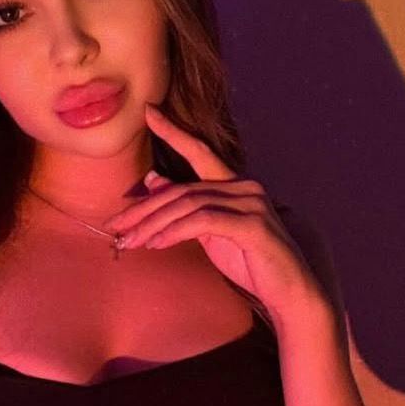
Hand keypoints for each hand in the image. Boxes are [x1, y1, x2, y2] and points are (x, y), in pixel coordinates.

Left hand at [102, 103, 329, 321]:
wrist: (289, 293)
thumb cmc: (250, 262)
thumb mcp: (210, 232)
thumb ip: (185, 206)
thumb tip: (153, 178)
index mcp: (235, 184)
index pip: (200, 151)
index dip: (174, 131)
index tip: (148, 112)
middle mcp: (245, 187)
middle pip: (182, 189)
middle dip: (143, 209)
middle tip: (115, 225)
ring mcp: (251, 203)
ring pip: (187, 205)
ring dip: (152, 225)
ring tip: (129, 242)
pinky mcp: (252, 225)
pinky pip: (202, 222)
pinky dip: (174, 231)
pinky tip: (156, 244)